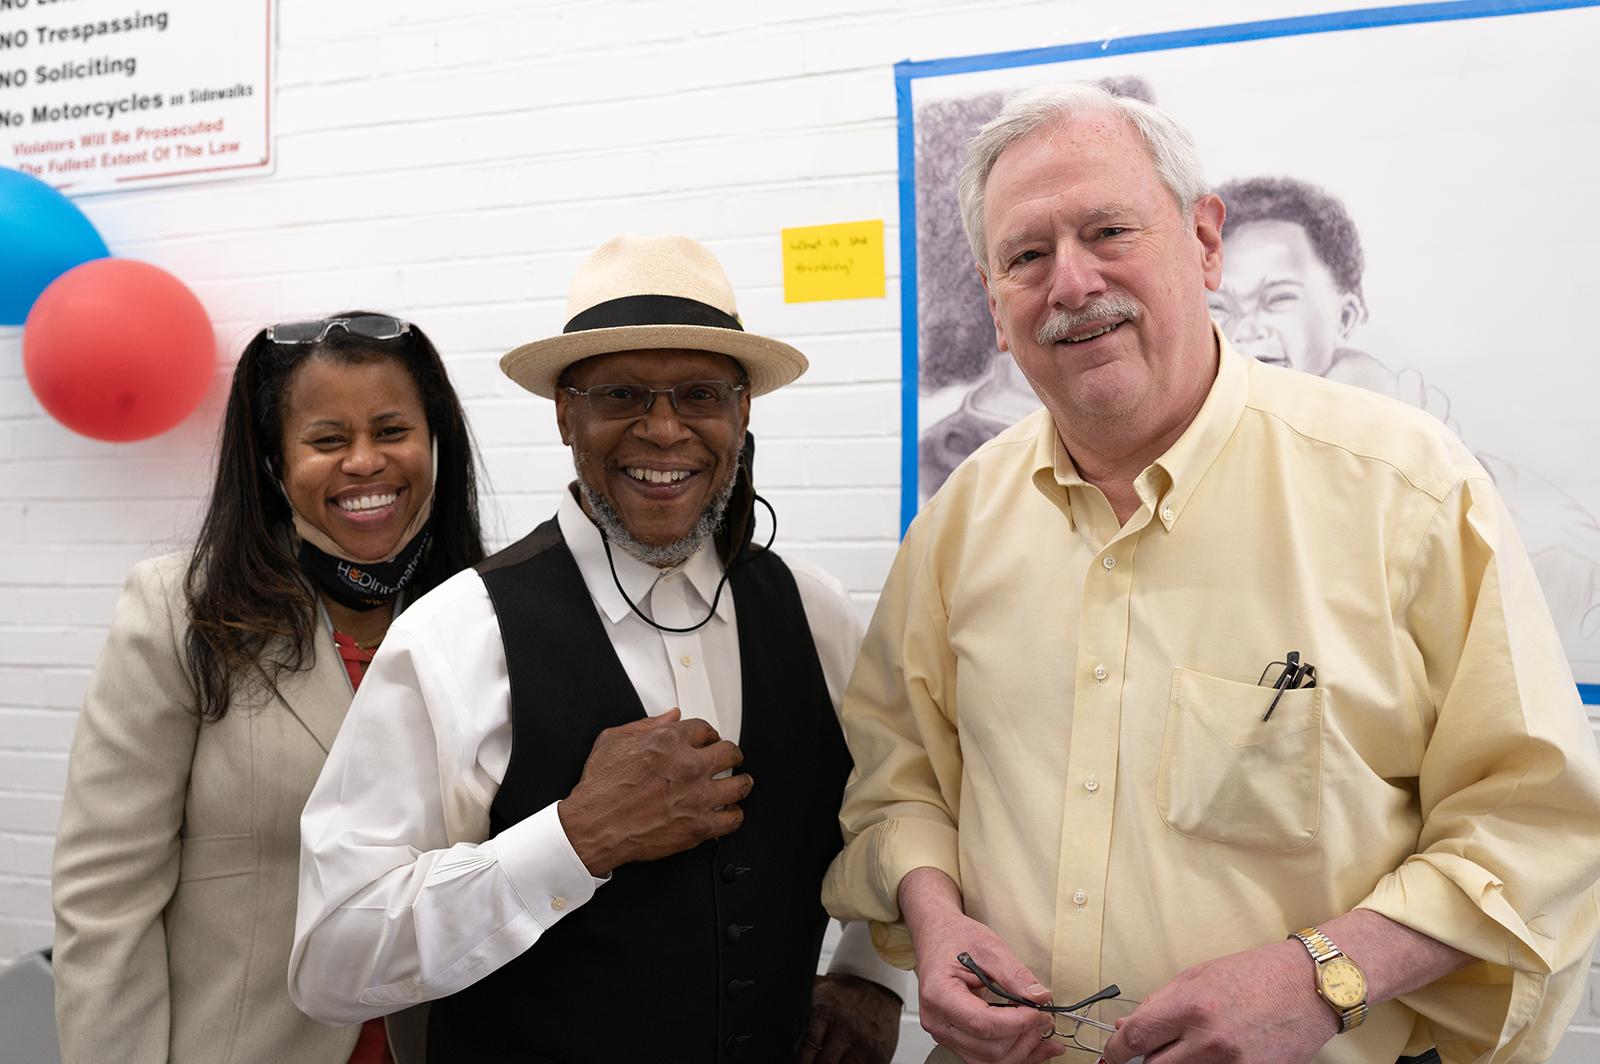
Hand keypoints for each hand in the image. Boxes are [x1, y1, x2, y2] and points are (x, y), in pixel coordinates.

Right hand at [557, 709, 749, 875]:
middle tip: (730, 759)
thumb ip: (646, 725)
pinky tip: (730, 812)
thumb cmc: (600, 788)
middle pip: (730, 752)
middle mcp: (688, 766)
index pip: (705, 729)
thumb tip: (670, 716)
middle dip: (731, 754)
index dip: (708, 734)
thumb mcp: (613, 740)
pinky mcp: (698, 826)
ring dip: (741, 782)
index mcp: (668, 742)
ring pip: (739, 784)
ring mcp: (696, 797)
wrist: (594, 826)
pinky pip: (732, 819)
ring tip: (739, 783)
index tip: (709, 740)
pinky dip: (734, 815)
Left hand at [795, 973, 901, 1063]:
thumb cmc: (842, 993)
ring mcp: (863, 1045)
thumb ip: (797, 1002)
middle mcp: (846, 1029)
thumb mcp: (817, 990)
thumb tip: (769, 1005)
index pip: (808, 1045)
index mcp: (825, 1012)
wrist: (876, 987)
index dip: (798, 1062)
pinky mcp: (878, 1057)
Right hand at [900, 869, 1061, 1063]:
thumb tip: (1039, 997)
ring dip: (1022, 1050)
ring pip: (989, 1061)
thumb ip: (1015, 974)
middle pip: (989, 1049)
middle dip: (1023, 1036)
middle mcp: (937, 1020)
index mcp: (939, 993)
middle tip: (1044, 1017)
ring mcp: (944, 1034)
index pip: (983, 1023)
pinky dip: (1014, 1054)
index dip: (1016, 1022)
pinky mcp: (955, 1039)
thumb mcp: (989, 947)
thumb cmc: (955, 939)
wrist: (937, 938)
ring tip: (1042, 1030)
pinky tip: (1034, 1045)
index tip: (1037, 1011)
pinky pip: (986, 1059)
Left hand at [1099, 939, 1336, 1063]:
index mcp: (1191, 1006)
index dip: (1115, 1050)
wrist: (1309, 987)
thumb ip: (1159, 1004)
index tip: (1112, 1053)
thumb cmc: (1255, 975)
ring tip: (1191, 1048)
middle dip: (1147, 1060)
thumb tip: (1126, 1028)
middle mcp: (1210, 1039)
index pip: (1136, 1038)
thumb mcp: (1198, 976)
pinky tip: (1214, 1057)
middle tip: (1153, 1050)